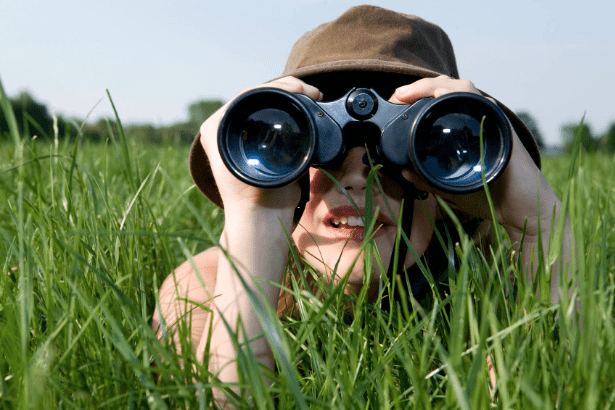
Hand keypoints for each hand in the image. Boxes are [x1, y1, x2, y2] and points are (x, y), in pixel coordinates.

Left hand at [199, 77, 322, 213]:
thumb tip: (280, 113)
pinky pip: (275, 118)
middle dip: (287, 89)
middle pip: (258, 96)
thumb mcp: (255, 160)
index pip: (248, 94)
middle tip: (311, 91)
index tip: (300, 88)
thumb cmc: (255, 196)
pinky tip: (308, 107)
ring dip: (291, 98)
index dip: (278, 86)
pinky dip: (292, 111)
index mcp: (217, 127)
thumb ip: (263, 136)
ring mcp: (242, 134)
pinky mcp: (259, 142)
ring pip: (268, 105)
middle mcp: (226, 128)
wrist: (264, 220)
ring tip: (312, 97)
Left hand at [393, 75, 556, 237]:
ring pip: (463, 88)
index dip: (417, 96)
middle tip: (398, 96)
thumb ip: (427, 178)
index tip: (396, 101)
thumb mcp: (449, 187)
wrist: (522, 212)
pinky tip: (440, 95)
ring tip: (411, 93)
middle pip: (449, 88)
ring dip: (434, 85)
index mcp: (465, 130)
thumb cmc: (491, 197)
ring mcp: (491, 121)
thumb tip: (403, 171)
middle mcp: (478, 120)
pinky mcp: (500, 127)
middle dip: (420, 87)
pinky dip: (459, 93)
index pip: (440, 101)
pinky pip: (479, 101)